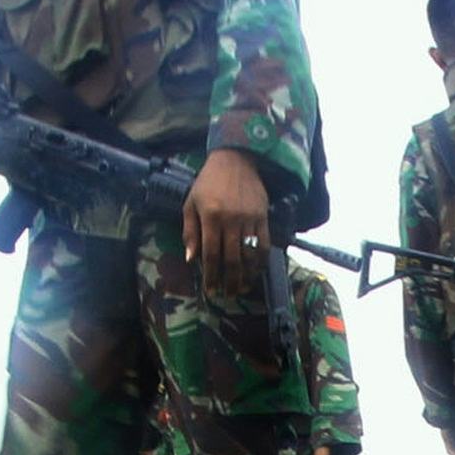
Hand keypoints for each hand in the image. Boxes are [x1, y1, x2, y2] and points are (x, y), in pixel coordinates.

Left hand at [181, 149, 273, 298]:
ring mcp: (249, 219)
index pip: (210, 254)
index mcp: (210, 217)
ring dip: (246, 276)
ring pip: (249, 255)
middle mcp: (231, 220)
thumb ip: (190, 231)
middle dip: (229, 281)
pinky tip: (256, 271)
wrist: (235, 160)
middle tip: (227, 295)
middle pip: (231, 259)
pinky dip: (261, 261)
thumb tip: (191, 259)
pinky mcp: (263, 217)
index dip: (211, 275)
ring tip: (241, 288)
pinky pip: (264, 244)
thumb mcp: (191, 203)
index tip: (211, 290)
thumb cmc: (208, 182)